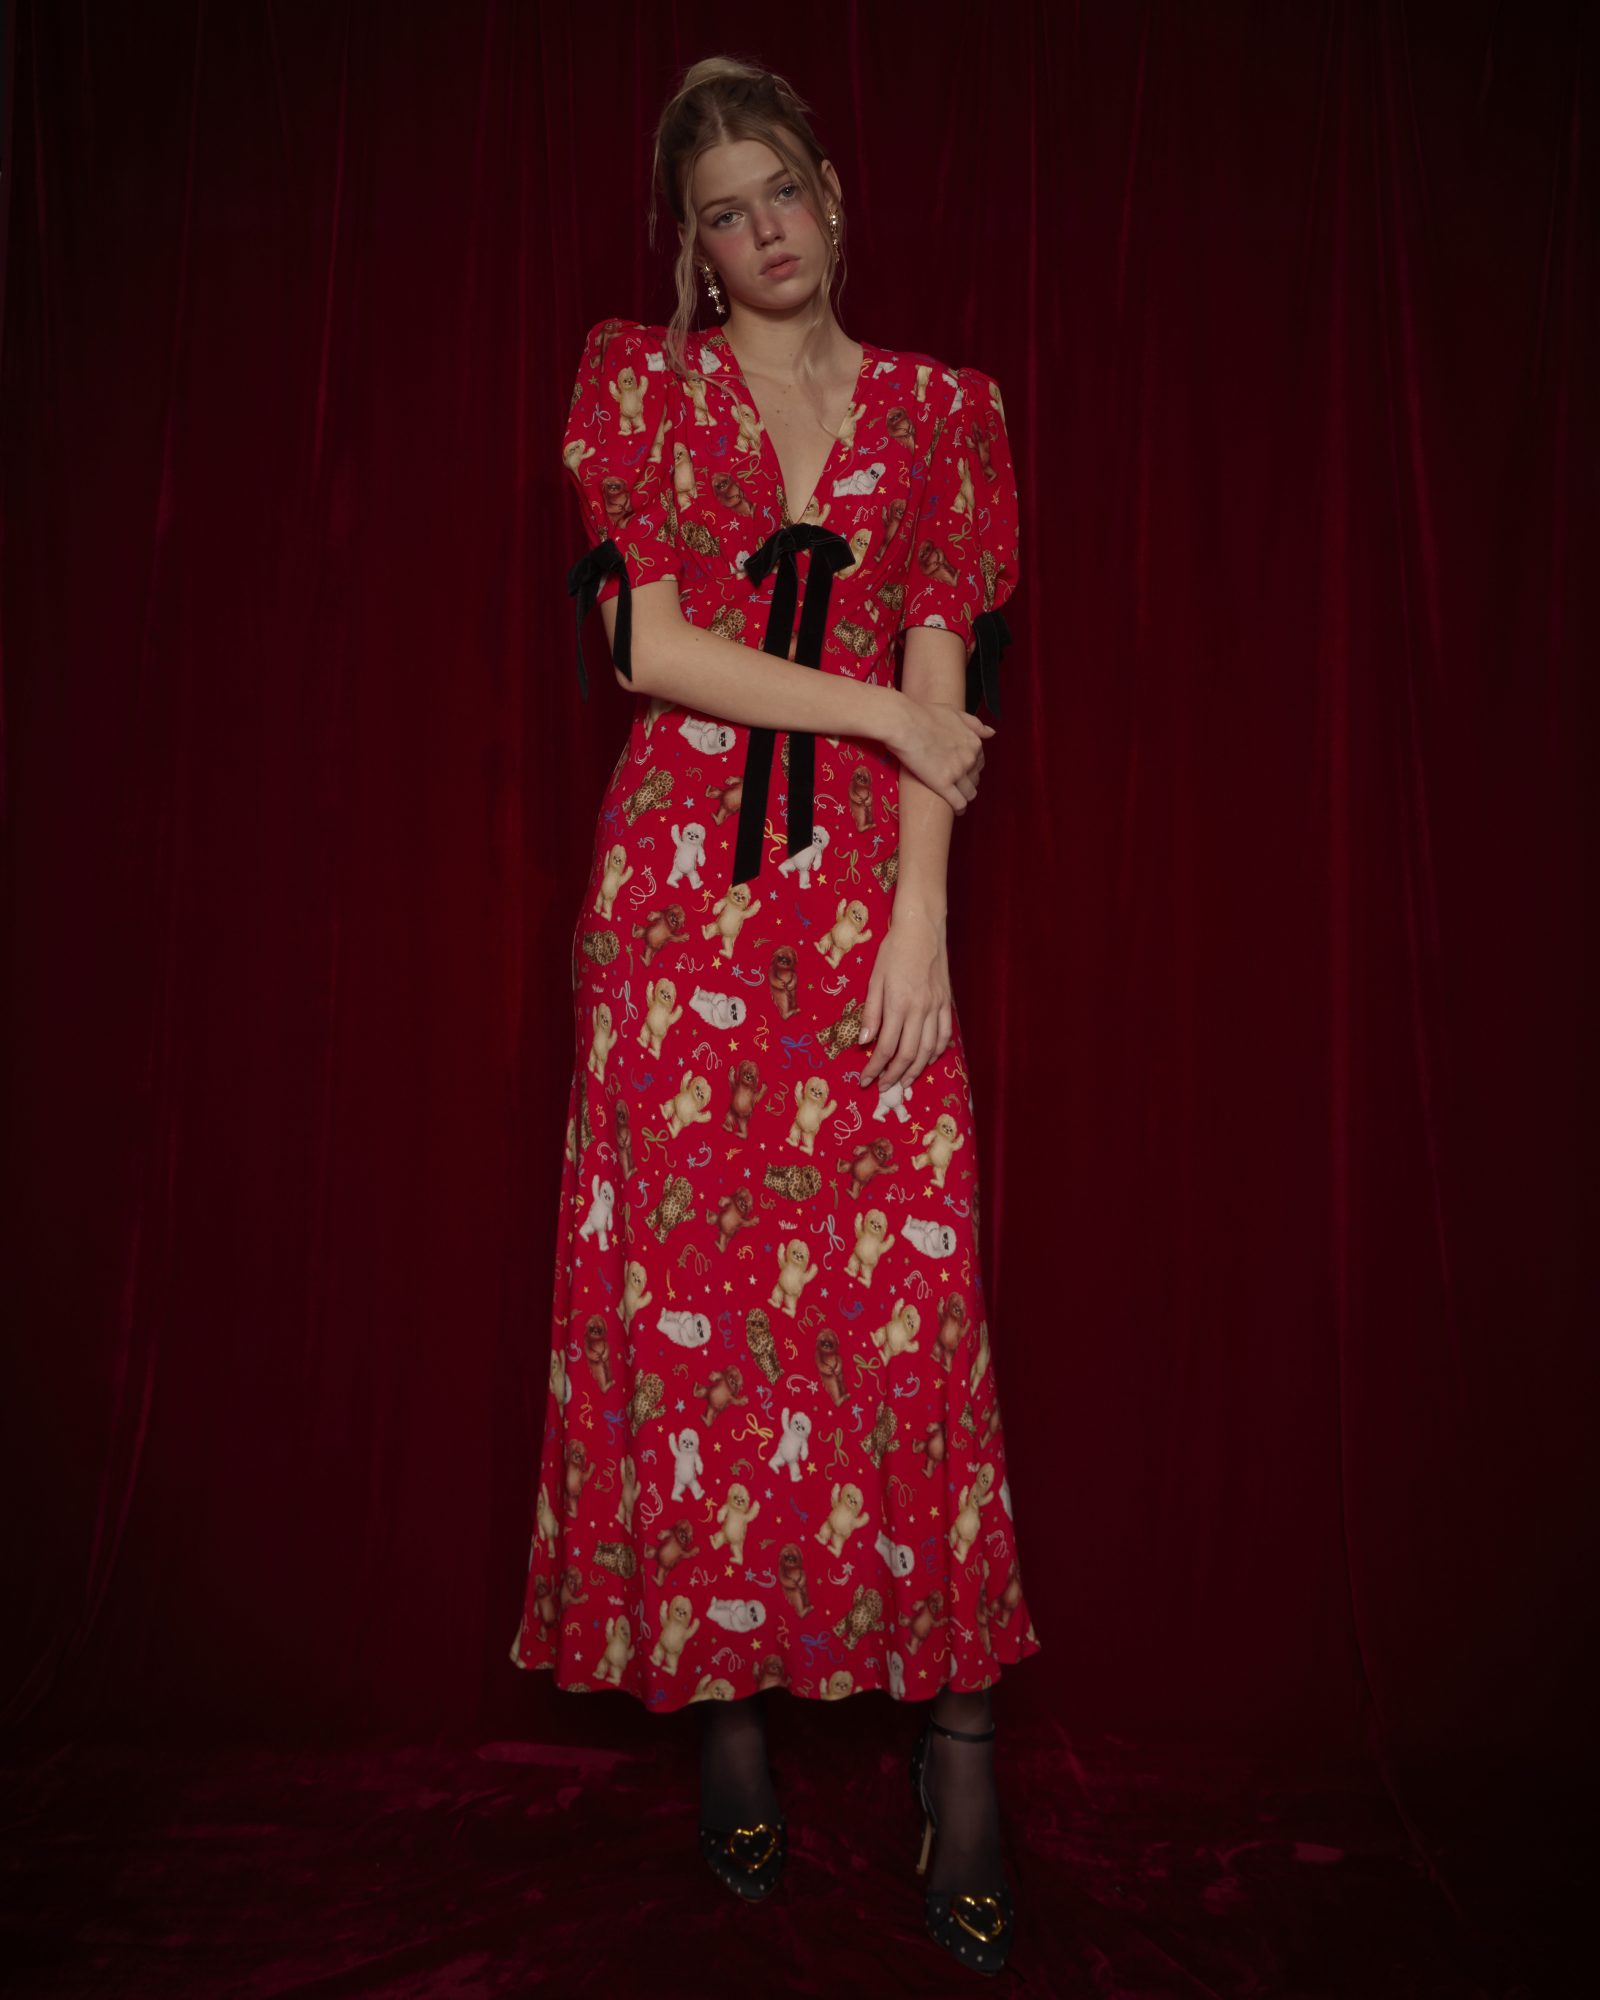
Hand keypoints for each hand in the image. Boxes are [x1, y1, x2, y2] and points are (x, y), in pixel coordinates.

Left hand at [859, 908, 952, 1088]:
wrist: (922, 928)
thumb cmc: (893, 950)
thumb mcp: (875, 979)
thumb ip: (871, 1012)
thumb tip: (865, 1042)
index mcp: (898, 1004)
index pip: (885, 1047)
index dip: (875, 1068)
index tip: (866, 1081)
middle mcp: (920, 1009)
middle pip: (909, 1054)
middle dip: (894, 1076)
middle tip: (883, 1088)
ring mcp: (936, 1007)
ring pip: (929, 1049)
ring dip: (916, 1070)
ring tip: (904, 1081)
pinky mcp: (947, 1002)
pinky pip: (944, 1035)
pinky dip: (936, 1052)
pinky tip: (927, 1060)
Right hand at [889, 694, 993, 814]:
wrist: (904, 723)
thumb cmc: (925, 714)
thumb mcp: (954, 712)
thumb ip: (974, 724)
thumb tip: (992, 733)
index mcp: (973, 742)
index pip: (980, 762)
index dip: (971, 767)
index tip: (962, 770)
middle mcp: (970, 758)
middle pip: (975, 778)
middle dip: (968, 782)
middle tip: (956, 784)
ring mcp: (958, 773)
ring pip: (970, 793)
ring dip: (965, 796)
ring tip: (957, 799)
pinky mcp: (943, 785)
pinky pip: (958, 803)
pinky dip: (959, 808)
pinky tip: (957, 811)